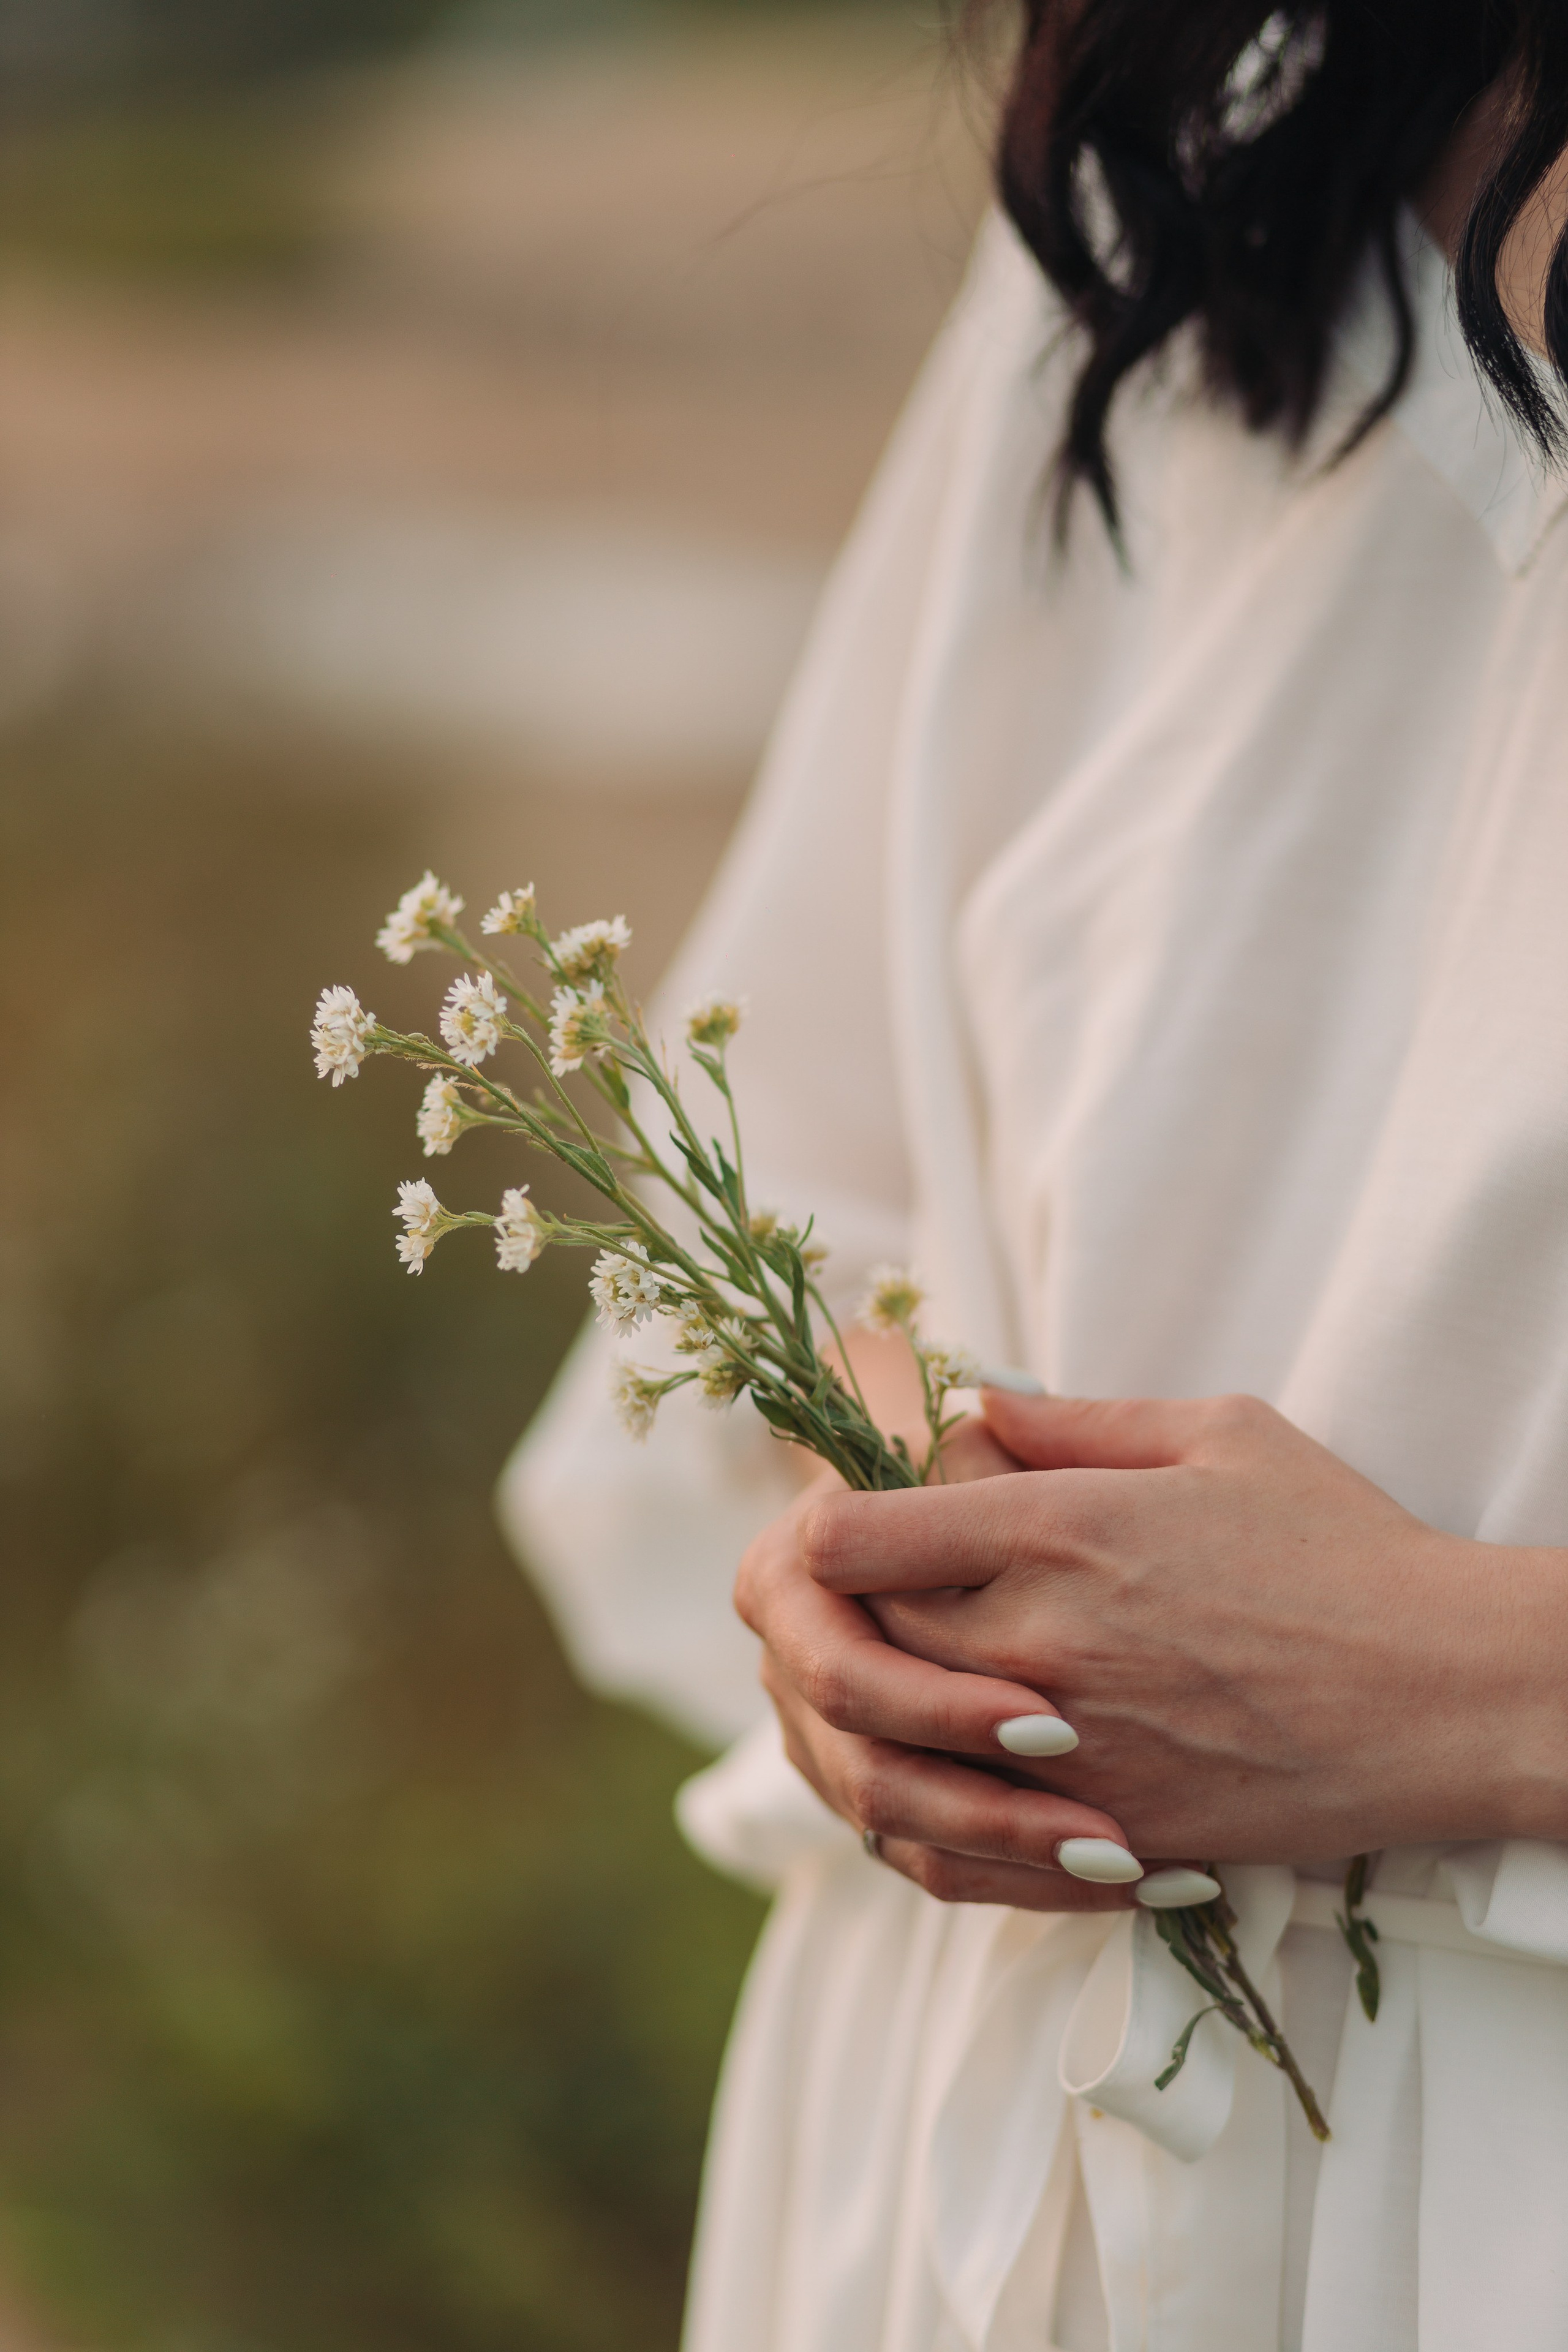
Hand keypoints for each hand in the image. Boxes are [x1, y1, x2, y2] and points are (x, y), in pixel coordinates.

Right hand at [739, 1417, 1145, 1911]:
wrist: (1018, 1548)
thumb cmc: (1018, 1477)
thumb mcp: (1036, 1448)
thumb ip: (1011, 1436)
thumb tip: (1003, 1402)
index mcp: (795, 1561)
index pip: (837, 1650)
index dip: (932, 1691)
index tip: (1051, 1722)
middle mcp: (791, 1656)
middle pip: (860, 1752)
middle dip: (980, 1795)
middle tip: (1103, 1826)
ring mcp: (823, 1737)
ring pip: (892, 1823)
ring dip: (1011, 1850)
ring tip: (1126, 1862)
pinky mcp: (875, 1799)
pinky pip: (930, 1863)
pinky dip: (1024, 1879)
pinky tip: (1128, 1883)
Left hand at [803, 1391, 1567, 1863]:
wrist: (1445, 1691)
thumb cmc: (1341, 1547)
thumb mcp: (1216, 1434)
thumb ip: (1076, 1421)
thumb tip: (976, 1402)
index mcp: (1054, 1530)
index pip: (850, 1538)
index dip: (830, 1529)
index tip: (865, 1525)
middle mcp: (1038, 1642)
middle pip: (861, 1641)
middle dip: (858, 1621)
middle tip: (897, 1605)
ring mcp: (1066, 1751)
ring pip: (897, 1749)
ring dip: (887, 1721)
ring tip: (922, 1690)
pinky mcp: (1105, 1834)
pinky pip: (964, 1846)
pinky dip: (935, 1818)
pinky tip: (957, 1783)